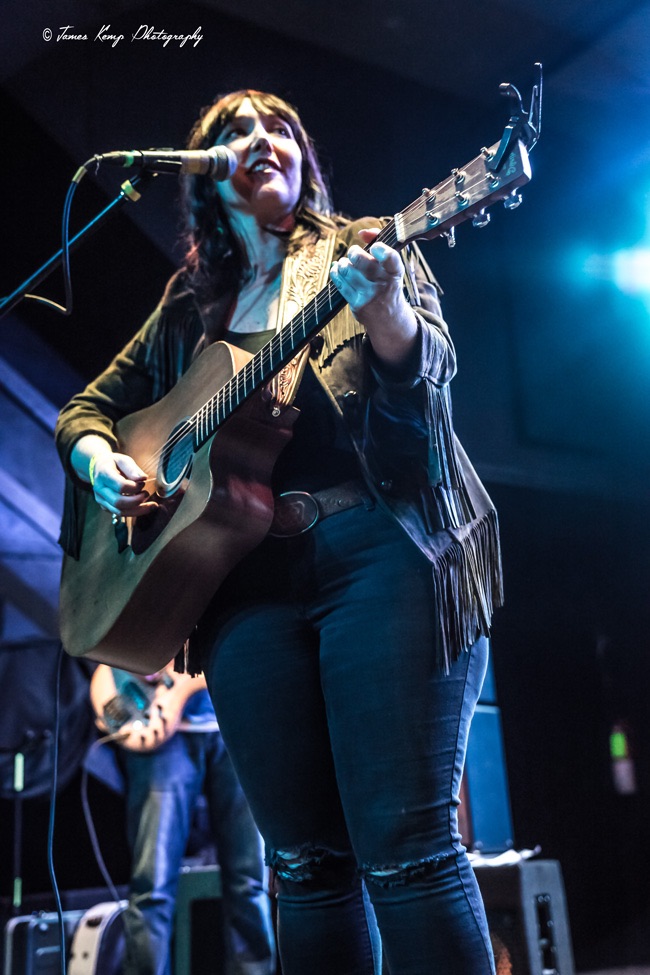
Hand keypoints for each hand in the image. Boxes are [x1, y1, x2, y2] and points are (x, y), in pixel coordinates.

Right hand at [90, 451, 158, 518]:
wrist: (99, 468)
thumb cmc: (113, 463)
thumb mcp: (123, 460)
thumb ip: (132, 469)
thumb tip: (143, 478)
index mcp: (103, 474)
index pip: (120, 486)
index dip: (134, 487)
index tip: (142, 483)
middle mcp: (100, 489)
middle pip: (118, 502)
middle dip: (137, 501)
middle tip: (146, 494)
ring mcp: (101, 499)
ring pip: (120, 511)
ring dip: (138, 510)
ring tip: (151, 505)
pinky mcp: (105, 506)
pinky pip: (120, 513)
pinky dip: (135, 512)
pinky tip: (144, 507)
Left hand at [329, 228, 417, 366]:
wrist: (389, 318)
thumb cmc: (388, 283)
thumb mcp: (391, 266)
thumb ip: (379, 242)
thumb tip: (362, 232)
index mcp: (395, 272)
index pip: (390, 259)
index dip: (381, 250)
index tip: (375, 247)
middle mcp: (384, 284)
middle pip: (362, 262)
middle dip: (354, 252)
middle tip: (353, 253)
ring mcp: (370, 295)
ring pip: (348, 270)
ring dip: (343, 263)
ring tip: (345, 263)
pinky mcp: (357, 304)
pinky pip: (340, 284)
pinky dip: (336, 273)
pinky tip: (338, 269)